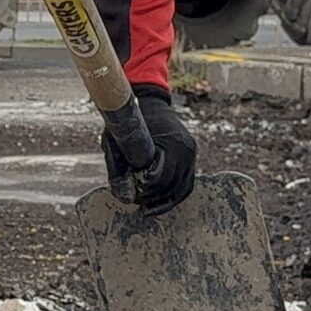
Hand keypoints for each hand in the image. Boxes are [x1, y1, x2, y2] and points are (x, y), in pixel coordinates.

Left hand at [104, 86, 196, 212]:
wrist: (152, 102)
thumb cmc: (132, 119)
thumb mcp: (119, 138)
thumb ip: (118, 167)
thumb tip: (123, 197)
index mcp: (173, 142)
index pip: (161, 178)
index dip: (146, 190)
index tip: (133, 193)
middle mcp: (187, 149)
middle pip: (172, 186)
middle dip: (154, 197)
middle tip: (136, 202)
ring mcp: (192, 154)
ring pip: (182, 189)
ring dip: (164, 202)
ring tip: (146, 208)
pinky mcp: (191, 158)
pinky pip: (186, 184)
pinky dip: (174, 196)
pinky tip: (159, 204)